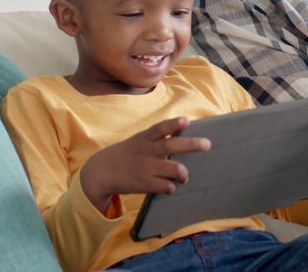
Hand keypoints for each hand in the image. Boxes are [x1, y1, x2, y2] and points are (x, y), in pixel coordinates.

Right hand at [80, 117, 210, 212]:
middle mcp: (146, 151)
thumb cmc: (127, 154)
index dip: (174, 124)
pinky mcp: (144, 184)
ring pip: (175, 169)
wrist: (101, 172)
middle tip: (207, 144)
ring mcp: (146, 168)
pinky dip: (171, 187)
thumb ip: (157, 138)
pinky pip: (166, 187)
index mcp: (144, 138)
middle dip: (192, 144)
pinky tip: (169, 187)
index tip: (186, 120)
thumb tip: (184, 134)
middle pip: (172, 146)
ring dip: (184, 173)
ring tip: (184, 176)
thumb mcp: (139, 141)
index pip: (160, 128)